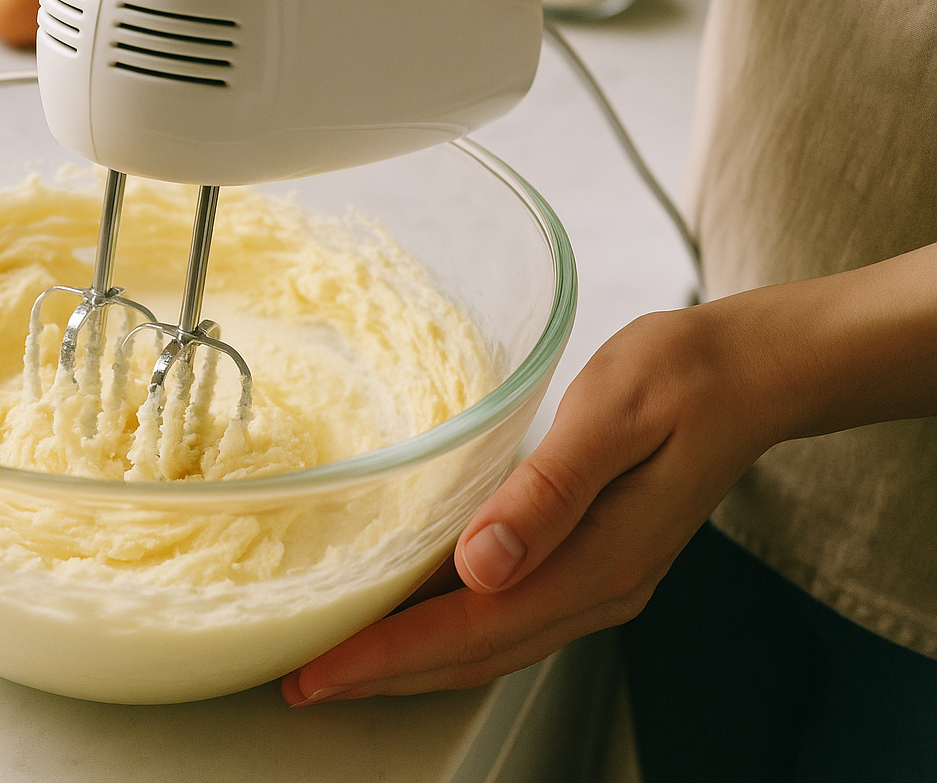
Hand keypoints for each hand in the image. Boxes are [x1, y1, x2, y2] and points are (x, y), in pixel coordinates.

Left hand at [283, 302, 778, 701]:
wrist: (751, 374)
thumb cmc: (683, 377)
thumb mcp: (610, 415)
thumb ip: (548, 492)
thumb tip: (483, 565)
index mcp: (600, 560)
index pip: (473, 629)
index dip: (390, 655)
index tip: (321, 670)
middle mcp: (600, 589)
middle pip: (474, 655)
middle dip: (384, 674)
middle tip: (304, 681)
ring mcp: (601, 583)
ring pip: (490, 646)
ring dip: (413, 661)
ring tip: (342, 662)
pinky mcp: (593, 563)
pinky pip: (509, 619)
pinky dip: (449, 632)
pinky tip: (412, 616)